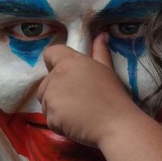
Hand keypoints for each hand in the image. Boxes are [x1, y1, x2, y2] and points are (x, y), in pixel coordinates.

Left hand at [38, 33, 139, 147]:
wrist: (116, 124)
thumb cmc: (115, 96)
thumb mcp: (108, 70)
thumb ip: (100, 52)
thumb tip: (102, 35)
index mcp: (70, 62)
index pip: (50, 53)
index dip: (54, 63)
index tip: (66, 75)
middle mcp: (57, 76)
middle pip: (45, 83)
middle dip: (56, 92)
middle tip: (78, 101)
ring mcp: (52, 97)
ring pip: (46, 102)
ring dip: (57, 109)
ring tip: (78, 114)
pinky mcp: (51, 117)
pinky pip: (50, 120)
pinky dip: (59, 124)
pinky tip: (76, 125)